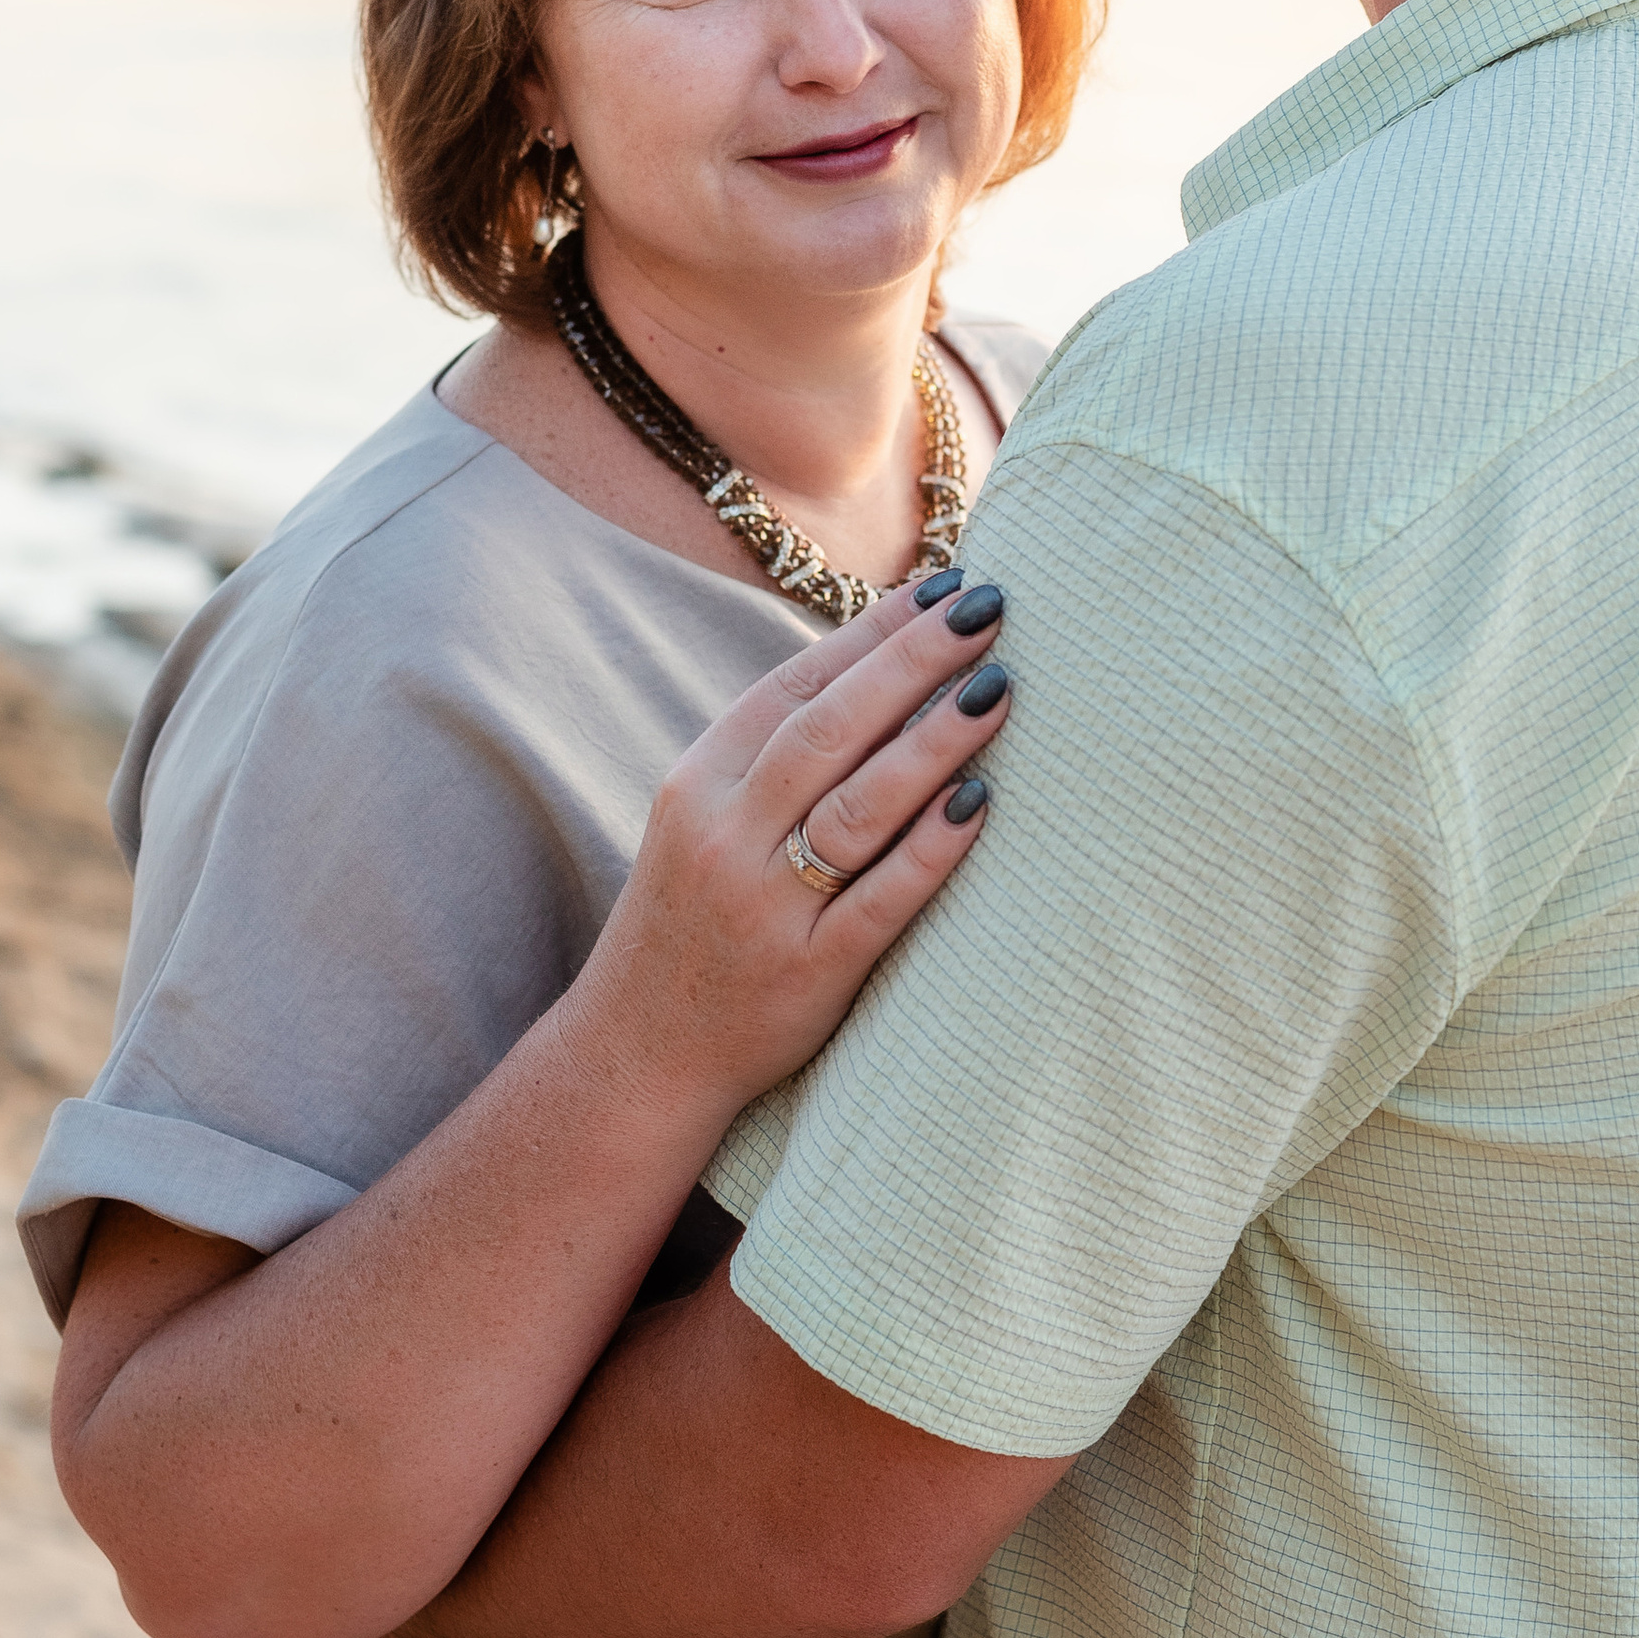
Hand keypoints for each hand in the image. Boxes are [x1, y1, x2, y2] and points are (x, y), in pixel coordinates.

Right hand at [563, 569, 1010, 1128]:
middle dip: (913, 660)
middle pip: (831, 728)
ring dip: (934, 740)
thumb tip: (880, 660)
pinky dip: (930, 848)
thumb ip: (776, 752)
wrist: (639, 1052)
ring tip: (999, 686)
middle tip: (987, 608)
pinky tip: (981, 803)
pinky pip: (879, 901)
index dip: (873, 631)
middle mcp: (728, 834)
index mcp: (702, 782)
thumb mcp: (707, 819)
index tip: (942, 585)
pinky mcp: (808, 971)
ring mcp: (766, 905)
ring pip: (858, 805)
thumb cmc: (696, 917)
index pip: (796, 685)